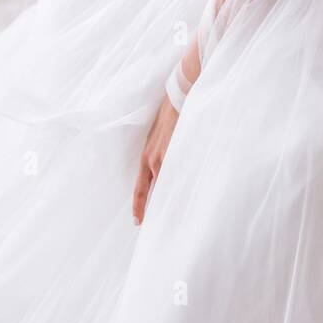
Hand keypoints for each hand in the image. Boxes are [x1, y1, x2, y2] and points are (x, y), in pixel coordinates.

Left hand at [133, 95, 179, 225]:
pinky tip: (184, 197)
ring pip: (163, 185)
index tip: (137, 220)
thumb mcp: (160, 137)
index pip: (141, 186)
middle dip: (149, 208)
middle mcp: (153, 159)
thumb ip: (162, 152)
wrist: (177, 96)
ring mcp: (164, 157)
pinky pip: (177, 175)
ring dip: (167, 199)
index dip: (139, 205)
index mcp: (147, 156)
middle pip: (150, 190)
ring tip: (173, 217)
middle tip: (148, 226)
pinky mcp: (176, 152)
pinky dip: (179, 186)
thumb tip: (168, 165)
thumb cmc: (171, 115)